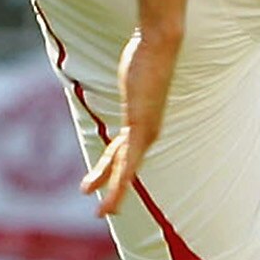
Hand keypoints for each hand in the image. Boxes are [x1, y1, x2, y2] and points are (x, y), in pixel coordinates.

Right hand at [80, 26, 178, 213]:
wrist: (159, 45)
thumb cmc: (148, 54)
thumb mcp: (135, 74)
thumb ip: (130, 78)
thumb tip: (128, 68)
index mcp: (144, 123)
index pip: (124, 153)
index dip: (113, 170)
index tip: (100, 181)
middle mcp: (147, 131)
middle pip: (126, 167)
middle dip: (115, 190)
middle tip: (103, 213)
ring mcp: (145, 129)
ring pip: (127, 170)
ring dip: (115, 193)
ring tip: (103, 214)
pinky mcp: (141, 124)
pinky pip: (127, 157)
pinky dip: (121, 178)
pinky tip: (115, 192)